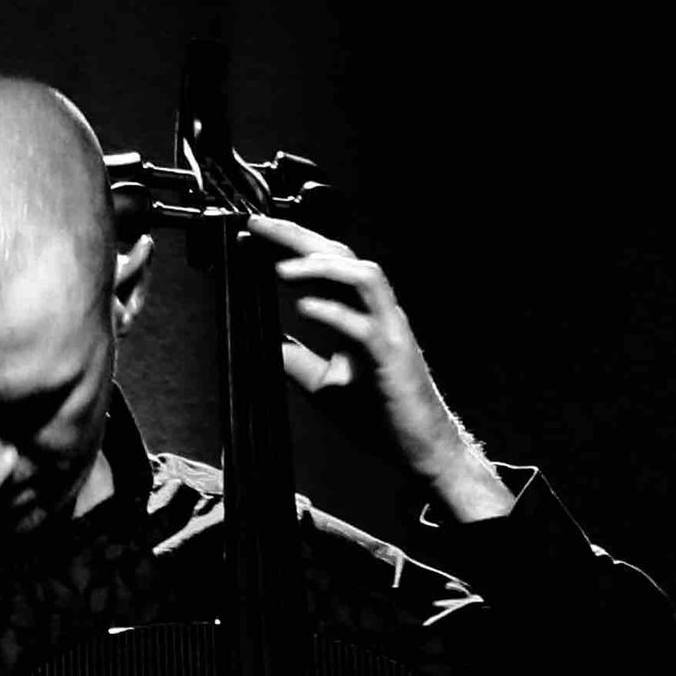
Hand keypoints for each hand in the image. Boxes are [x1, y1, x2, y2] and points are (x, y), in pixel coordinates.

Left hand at [247, 213, 512, 520]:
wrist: (420, 447)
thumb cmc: (379, 415)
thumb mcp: (324, 382)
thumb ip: (297, 358)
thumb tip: (263, 343)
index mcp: (361, 313)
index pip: (325, 263)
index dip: (291, 243)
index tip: (255, 235)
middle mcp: (377, 312)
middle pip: (342, 254)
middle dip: (299, 236)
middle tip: (260, 228)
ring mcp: (389, 331)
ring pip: (363, 276)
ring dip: (322, 267)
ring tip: (282, 269)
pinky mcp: (392, 357)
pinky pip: (364, 325)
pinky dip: (333, 312)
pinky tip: (304, 309)